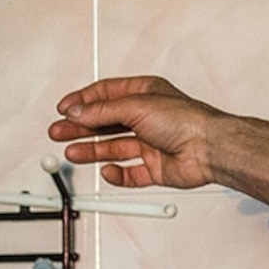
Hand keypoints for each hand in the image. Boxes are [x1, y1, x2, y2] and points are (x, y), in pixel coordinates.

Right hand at [48, 76, 223, 188]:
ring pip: (114, 148)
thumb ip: (102, 111)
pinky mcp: (156, 167)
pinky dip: (118, 174)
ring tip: (72, 153)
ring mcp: (151, 143)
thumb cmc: (186, 120)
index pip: (105, 94)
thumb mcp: (136, 106)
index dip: (82, 101)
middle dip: (80, 127)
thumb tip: (76, 111)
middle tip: (58, 132)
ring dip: (92, 150)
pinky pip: (131, 173)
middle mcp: (147, 117)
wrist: (210, 148)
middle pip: (105, 122)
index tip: (63, 109)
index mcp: (144, 94)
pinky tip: (108, 171)